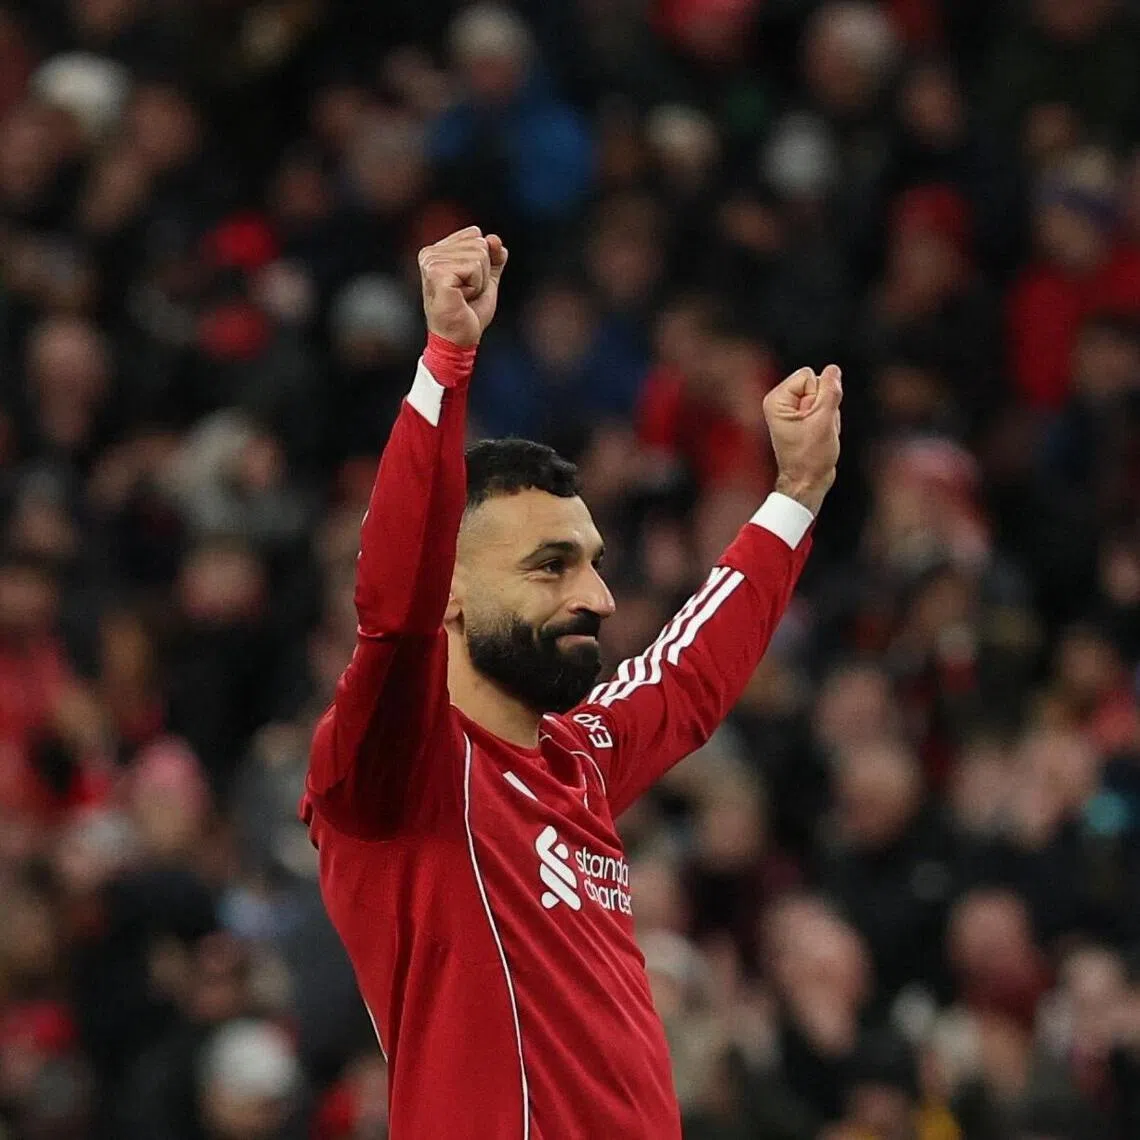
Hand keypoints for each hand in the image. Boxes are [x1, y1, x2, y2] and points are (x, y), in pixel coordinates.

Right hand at [417, 226, 507, 347]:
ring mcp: (431, 262)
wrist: (459, 339)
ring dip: (479, 282)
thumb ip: (493, 257)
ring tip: (463, 296)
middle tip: (466, 293)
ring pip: (479, 255)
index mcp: (437, 251)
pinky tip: (461, 298)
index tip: (467, 284)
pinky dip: (476, 286)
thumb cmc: (469, 313)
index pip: (476, 235)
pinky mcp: (437, 272)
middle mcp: (430, 253)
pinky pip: (474, 267)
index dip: (483, 264)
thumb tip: (495, 239)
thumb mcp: (487, 280)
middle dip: (482, 274)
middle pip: (480, 244)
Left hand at [763, 364, 841, 515]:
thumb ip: (830, 391)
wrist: (808, 482)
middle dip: (824, 406)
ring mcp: (792, 411)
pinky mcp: (803, 418)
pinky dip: (829, 421)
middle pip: (817, 384)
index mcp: (777, 400)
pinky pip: (826, 408)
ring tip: (818, 435)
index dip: (818, 396)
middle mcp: (781, 403)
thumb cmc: (810, 457)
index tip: (812, 420)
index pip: (809, 375)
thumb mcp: (824, 420)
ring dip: (828, 415)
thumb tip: (834, 370)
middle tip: (817, 429)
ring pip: (824, 397)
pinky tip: (821, 436)